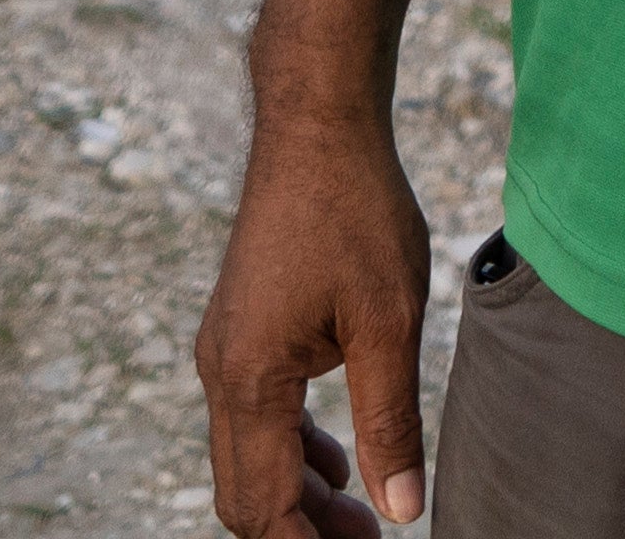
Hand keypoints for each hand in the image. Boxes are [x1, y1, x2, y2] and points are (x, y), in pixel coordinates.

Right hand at [195, 109, 433, 534]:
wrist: (316, 126)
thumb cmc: (355, 210)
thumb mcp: (390, 321)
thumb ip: (391, 422)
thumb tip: (402, 510)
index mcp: (251, 378)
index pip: (264, 505)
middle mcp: (222, 370)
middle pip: (244, 493)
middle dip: (301, 531)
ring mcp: (224, 349)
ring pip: (245, 458)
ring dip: (296, 494)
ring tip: (361, 514)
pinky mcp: (239, 330)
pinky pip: (252, 417)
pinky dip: (290, 451)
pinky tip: (339, 458)